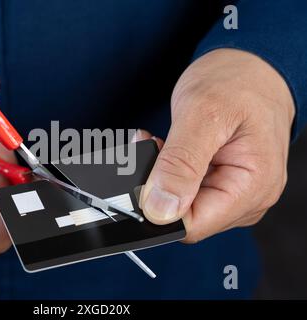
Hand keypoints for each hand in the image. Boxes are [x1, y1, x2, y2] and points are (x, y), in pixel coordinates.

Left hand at [138, 48, 294, 242]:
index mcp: (253, 186)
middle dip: (158, 185)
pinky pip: (185, 190)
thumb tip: (160, 209)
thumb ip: (181, 165)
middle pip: (185, 216)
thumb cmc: (238, 82)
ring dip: (161, 175)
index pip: (193, 225)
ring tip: (160, 142)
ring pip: (181, 203)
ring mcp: (235, 192)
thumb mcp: (203, 115)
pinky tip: (166, 148)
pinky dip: (168, 170)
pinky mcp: (221, 183)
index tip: (142, 176)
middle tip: (152, 147)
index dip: (158, 207)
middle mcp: (248, 197)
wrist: (250, 68)